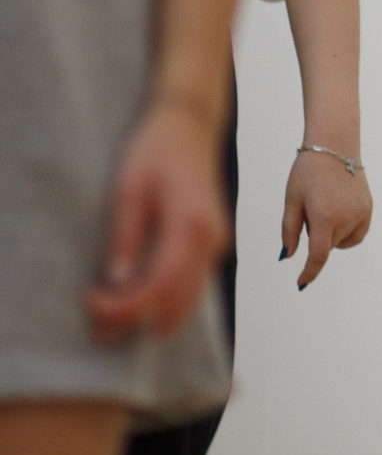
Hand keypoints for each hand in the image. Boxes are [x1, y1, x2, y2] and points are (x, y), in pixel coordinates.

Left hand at [86, 99, 229, 342]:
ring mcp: (216, 245)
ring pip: (187, 300)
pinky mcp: (211, 247)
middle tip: (97, 326)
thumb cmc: (156, 151)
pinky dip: (164, 302)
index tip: (93, 305)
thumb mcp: (129, 189)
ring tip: (110, 320)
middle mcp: (212, 241)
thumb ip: (125, 237)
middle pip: (177, 302)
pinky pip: (191, 286)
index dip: (126, 306)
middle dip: (136, 319)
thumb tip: (117, 283)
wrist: (189, 128)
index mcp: (192, 225)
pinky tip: (135, 301)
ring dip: (151, 316)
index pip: (160, 284)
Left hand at [281, 150, 372, 289]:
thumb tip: (287, 257)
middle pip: (327, 245)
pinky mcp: (368, 209)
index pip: (318, 256)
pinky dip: (345, 231)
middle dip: (316, 235)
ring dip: (331, 234)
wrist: (334, 146)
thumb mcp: (292, 200)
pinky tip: (338, 211)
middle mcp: (346, 218)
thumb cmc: (307, 172)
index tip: (301, 284)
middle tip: (310, 208)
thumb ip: (289, 231)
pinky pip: (355, 234)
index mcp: (324, 217)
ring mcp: (361, 214)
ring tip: (325, 206)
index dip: (309, 272)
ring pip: (341, 241)